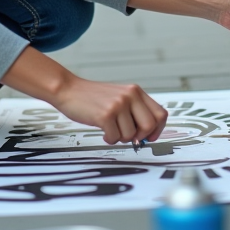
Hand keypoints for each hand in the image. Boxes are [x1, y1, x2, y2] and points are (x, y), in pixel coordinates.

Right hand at [52, 76, 167, 144]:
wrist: (69, 90)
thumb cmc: (93, 97)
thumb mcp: (119, 97)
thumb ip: (135, 111)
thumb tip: (147, 135)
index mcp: (136, 91)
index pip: (160, 114)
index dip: (157, 130)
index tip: (149, 137)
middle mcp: (130, 96)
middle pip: (149, 126)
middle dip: (139, 137)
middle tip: (127, 136)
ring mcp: (118, 104)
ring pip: (130, 135)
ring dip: (119, 138)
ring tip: (110, 129)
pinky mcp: (106, 115)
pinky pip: (115, 138)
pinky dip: (108, 139)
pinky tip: (102, 131)